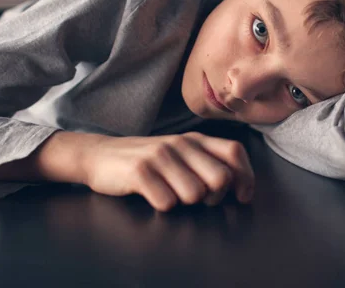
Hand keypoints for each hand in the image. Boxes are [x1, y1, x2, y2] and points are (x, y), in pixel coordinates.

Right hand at [83, 132, 254, 211]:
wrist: (99, 155)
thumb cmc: (146, 160)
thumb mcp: (179, 153)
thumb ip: (206, 161)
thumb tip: (238, 184)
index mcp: (195, 139)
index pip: (234, 152)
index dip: (245, 177)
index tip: (242, 196)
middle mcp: (181, 144)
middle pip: (220, 178)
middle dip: (215, 198)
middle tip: (199, 200)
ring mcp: (160, 156)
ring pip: (195, 195)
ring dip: (185, 203)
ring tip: (170, 193)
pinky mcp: (140, 171)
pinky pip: (167, 202)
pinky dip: (162, 206)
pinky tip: (152, 196)